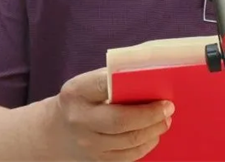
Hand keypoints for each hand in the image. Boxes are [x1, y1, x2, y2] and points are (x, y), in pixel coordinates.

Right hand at [52, 68, 173, 161]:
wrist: (55, 131)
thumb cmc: (82, 99)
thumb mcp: (88, 82)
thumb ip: (112, 78)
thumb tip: (149, 72)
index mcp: (78, 92)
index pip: (106, 85)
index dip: (135, 87)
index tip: (158, 90)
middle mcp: (80, 119)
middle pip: (119, 120)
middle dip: (149, 115)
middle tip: (169, 108)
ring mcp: (87, 144)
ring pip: (126, 141)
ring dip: (152, 131)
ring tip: (165, 121)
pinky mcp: (96, 160)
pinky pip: (125, 157)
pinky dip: (144, 146)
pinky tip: (153, 136)